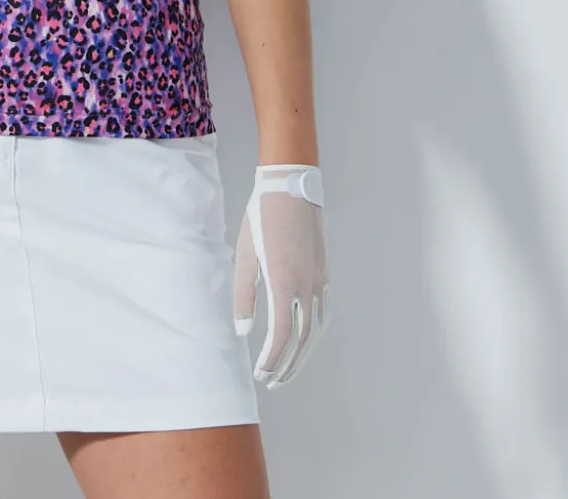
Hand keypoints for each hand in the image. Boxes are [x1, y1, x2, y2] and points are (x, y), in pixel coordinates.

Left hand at [231, 164, 331, 387]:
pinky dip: (316, 332)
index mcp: (284, 282)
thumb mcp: (245, 254)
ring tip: (289, 369)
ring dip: (303, 354)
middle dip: (287, 365)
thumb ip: (243, 295)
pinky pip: (324, 312)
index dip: (272, 360)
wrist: (291, 185)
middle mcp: (306, 286)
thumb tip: (242, 332)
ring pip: (316, 329)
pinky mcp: (325, 272)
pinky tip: (307, 339)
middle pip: (301, 339)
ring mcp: (319, 280)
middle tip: (273, 382)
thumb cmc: (261, 217)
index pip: (281, 336)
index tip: (261, 375)